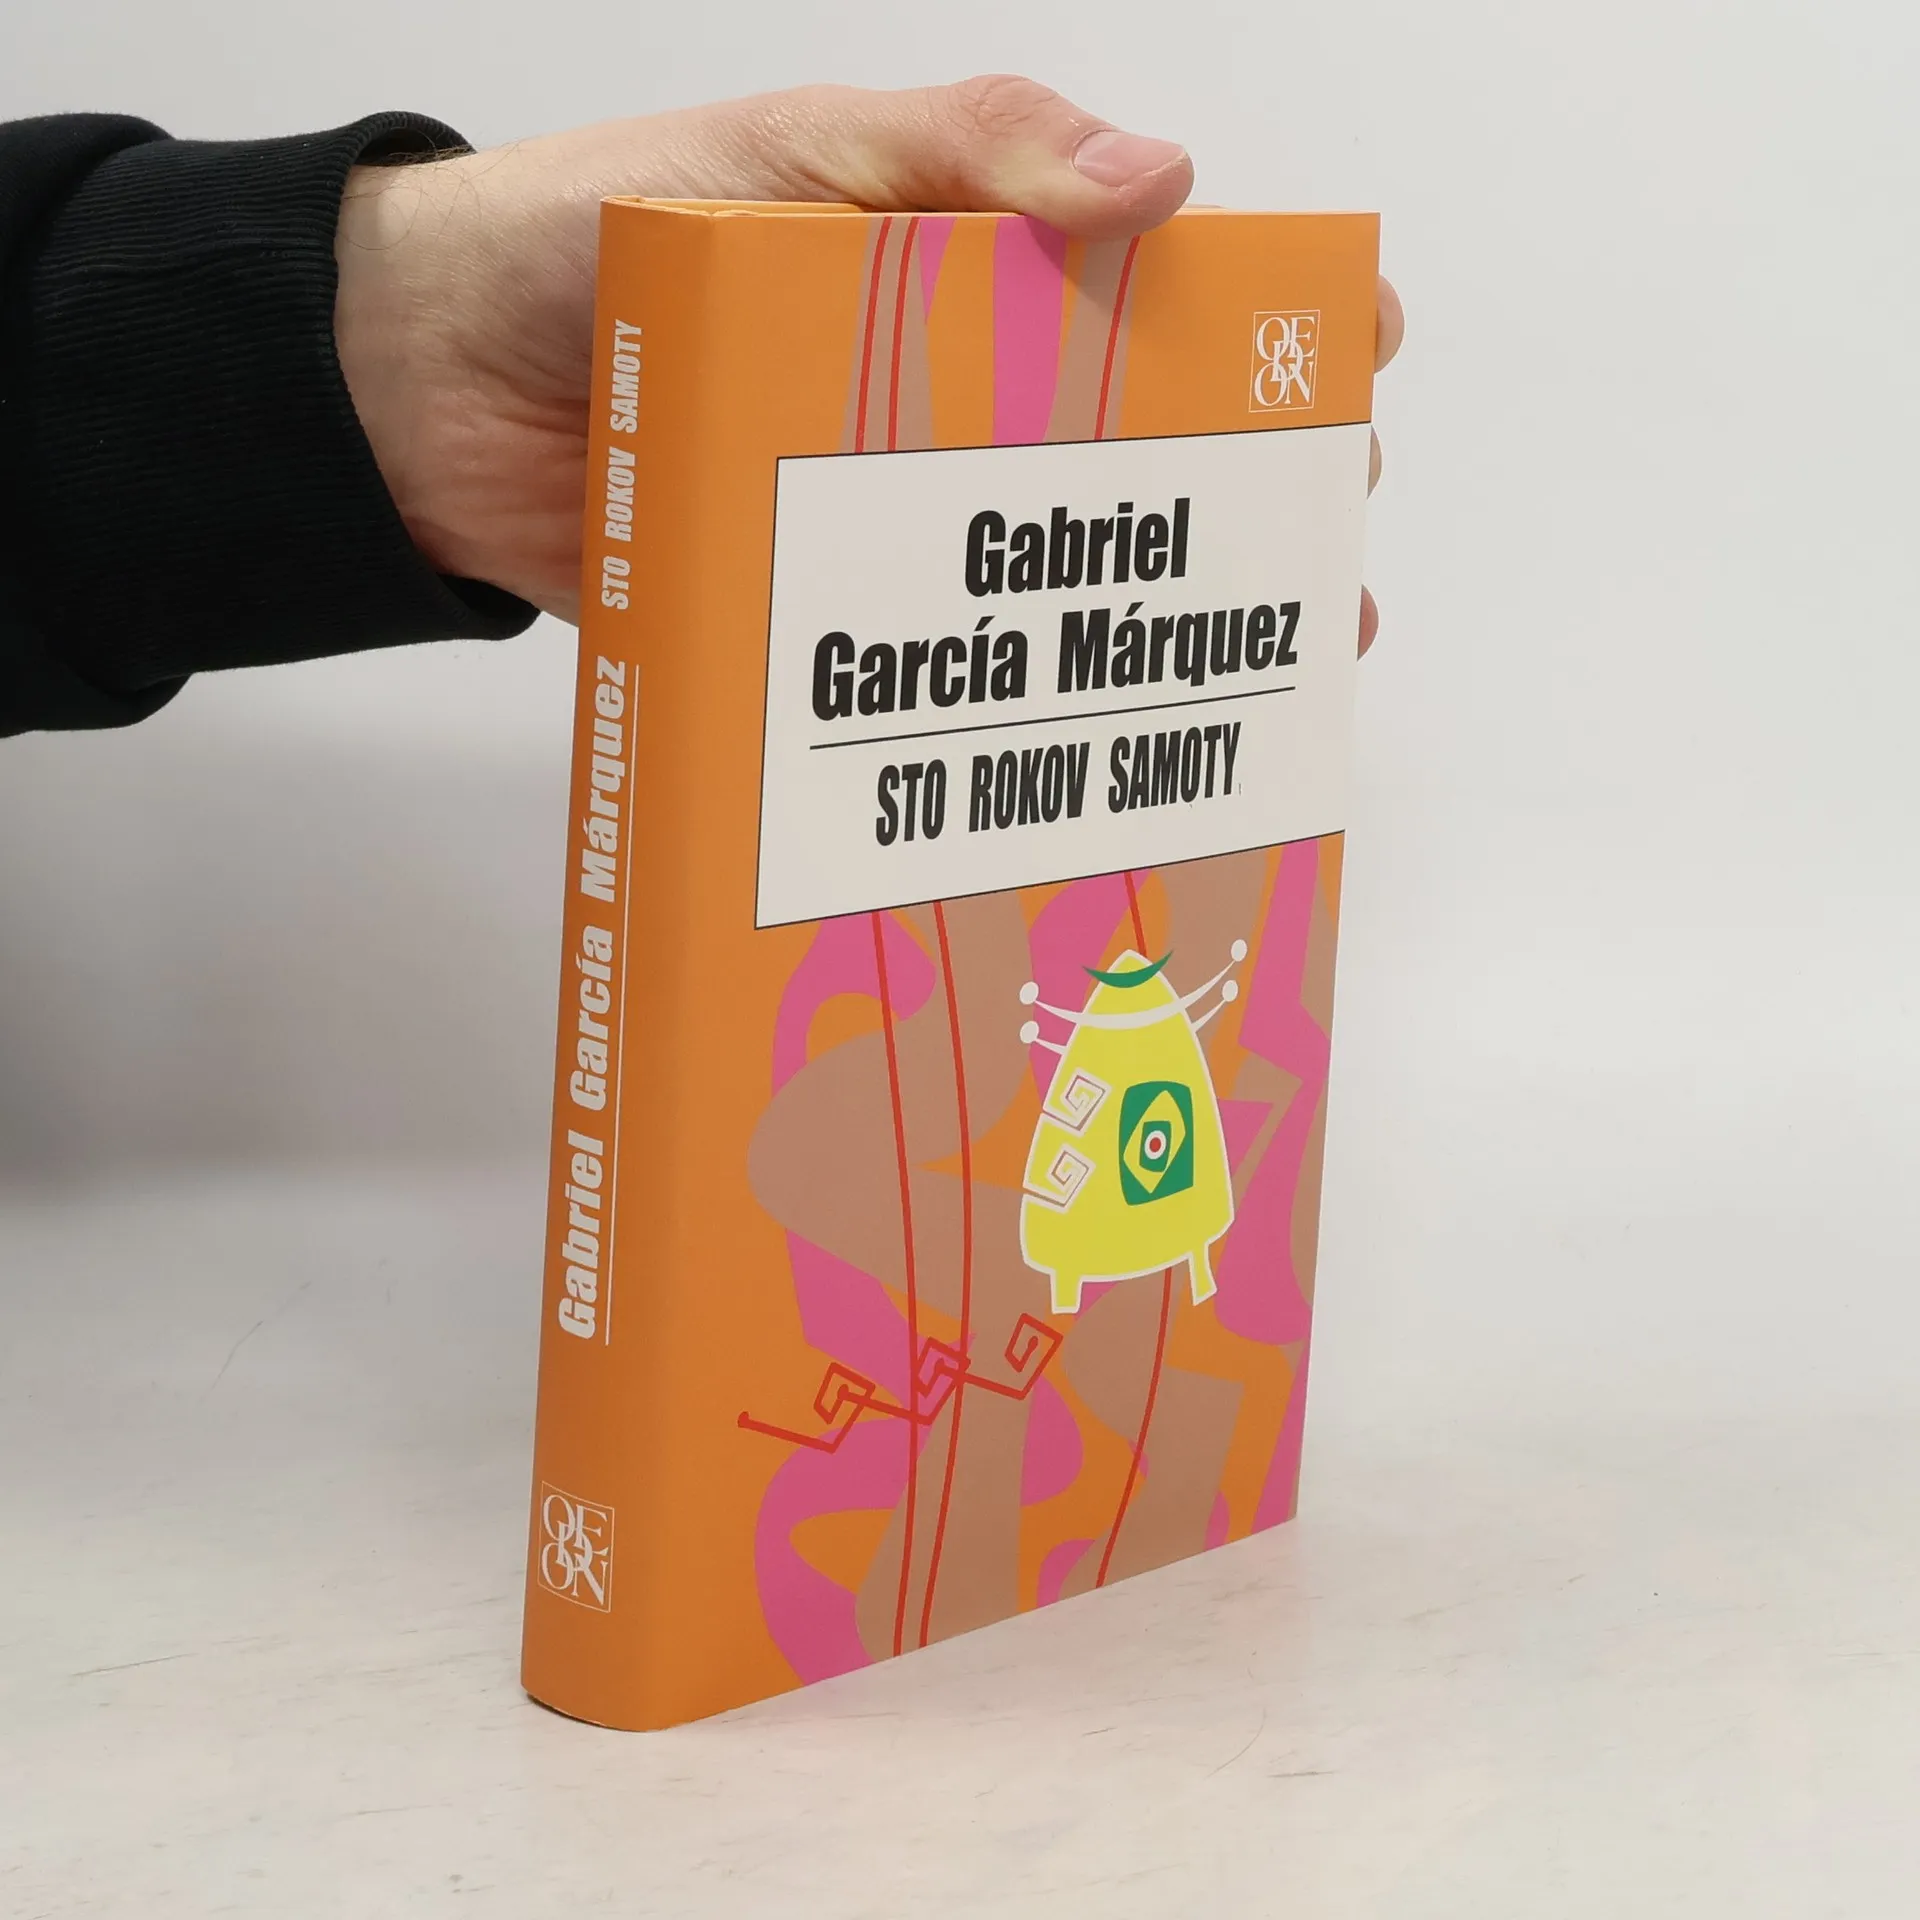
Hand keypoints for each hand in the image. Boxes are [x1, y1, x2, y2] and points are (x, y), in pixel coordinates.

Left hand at [333, 77, 1400, 646]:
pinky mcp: (809, 622)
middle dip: (1235, 499)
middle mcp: (932, 404)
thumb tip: (1156, 181)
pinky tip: (1069, 761)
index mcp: (951, 274)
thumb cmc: (588, 236)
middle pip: (1121, 455)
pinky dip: (992, 721)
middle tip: (1315, 549)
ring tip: (1247, 678)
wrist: (411, 386)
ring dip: (1146, 632)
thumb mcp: (787, 152)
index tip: (1356, 361)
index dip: (1260, 321)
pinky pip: (918, 676)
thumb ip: (962, 154)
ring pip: (1040, 583)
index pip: (1145, 289)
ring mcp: (874, 522)